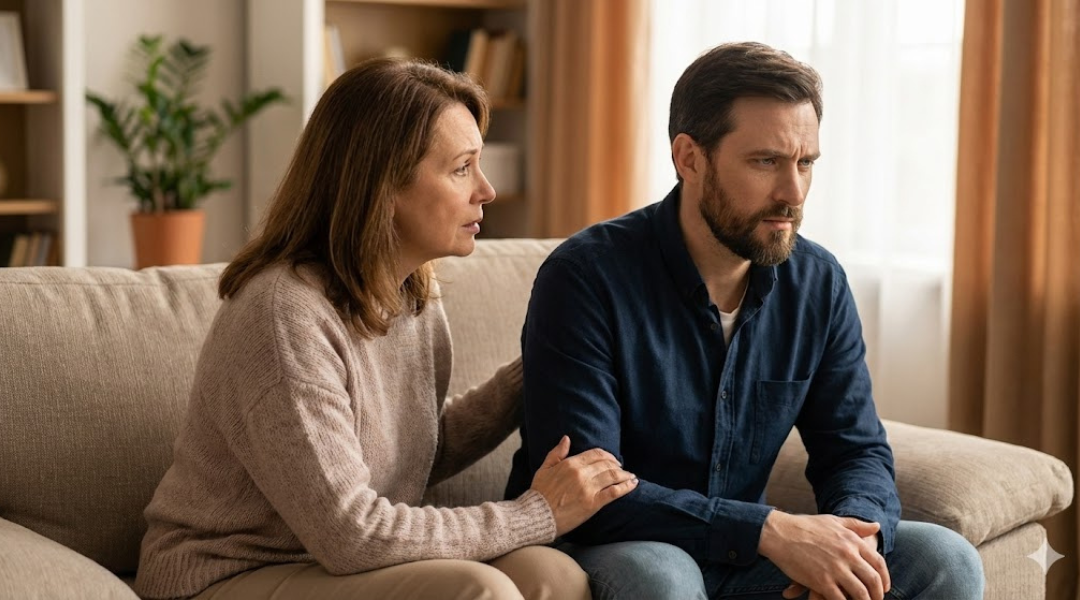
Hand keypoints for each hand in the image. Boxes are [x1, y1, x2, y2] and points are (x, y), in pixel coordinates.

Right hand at [529, 435, 637, 535]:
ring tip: (631, 476)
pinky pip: (614, 492)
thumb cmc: (539, 493)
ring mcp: (588, 488)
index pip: (596, 454)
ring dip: (625, 475)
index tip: (612, 460)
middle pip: (607, 464)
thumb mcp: (544, 469)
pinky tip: (633, 484)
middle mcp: (581, 474)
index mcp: (570, 463)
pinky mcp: (593, 504)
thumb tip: (566, 438)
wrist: (536, 516)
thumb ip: (556, 453)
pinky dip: (626, 487)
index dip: (608, 456)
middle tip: (622, 469)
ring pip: (613, 476)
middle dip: (617, 465)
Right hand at [759, 512, 889, 599]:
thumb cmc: (805, 526)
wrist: (780, 533)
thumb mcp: (833, 521)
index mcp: (852, 541)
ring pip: (860, 593)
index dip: (885, 578)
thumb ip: (857, 525)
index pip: (878, 563)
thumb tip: (876, 526)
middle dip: (877, 595)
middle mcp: (847, 555)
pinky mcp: (821, 581)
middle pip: (873, 580)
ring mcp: (835, 569)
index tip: (884, 588)